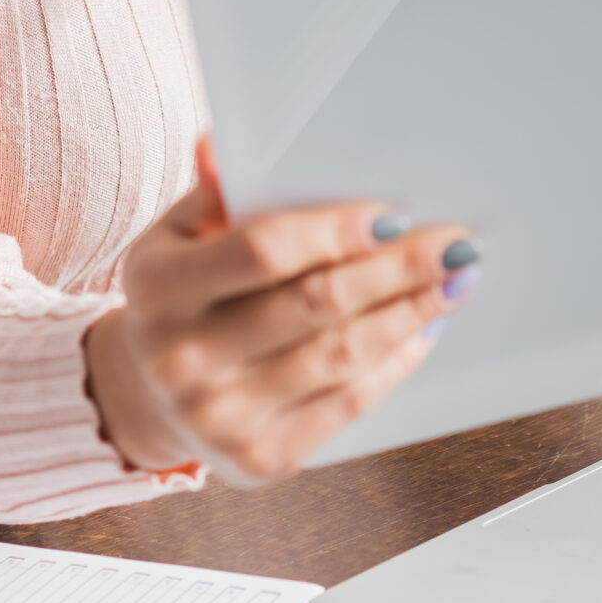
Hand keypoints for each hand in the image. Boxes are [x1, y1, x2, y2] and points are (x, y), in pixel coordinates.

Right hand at [84, 139, 476, 481]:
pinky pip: (347, 403)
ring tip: (455, 282)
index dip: (336, 230)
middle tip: (455, 244)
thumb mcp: (176, 234)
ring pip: (341, 355)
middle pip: (316, 303)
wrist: (146, 395)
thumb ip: (213, 191)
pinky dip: (394, 364)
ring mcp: (221, 417)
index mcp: (159, 289)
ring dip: (410, 314)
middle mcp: (184, 358)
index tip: (394, 213)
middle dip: (397, 269)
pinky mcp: (261, 457)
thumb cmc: (180, 295)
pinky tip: (422, 331)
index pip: (264, 249)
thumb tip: (223, 145)